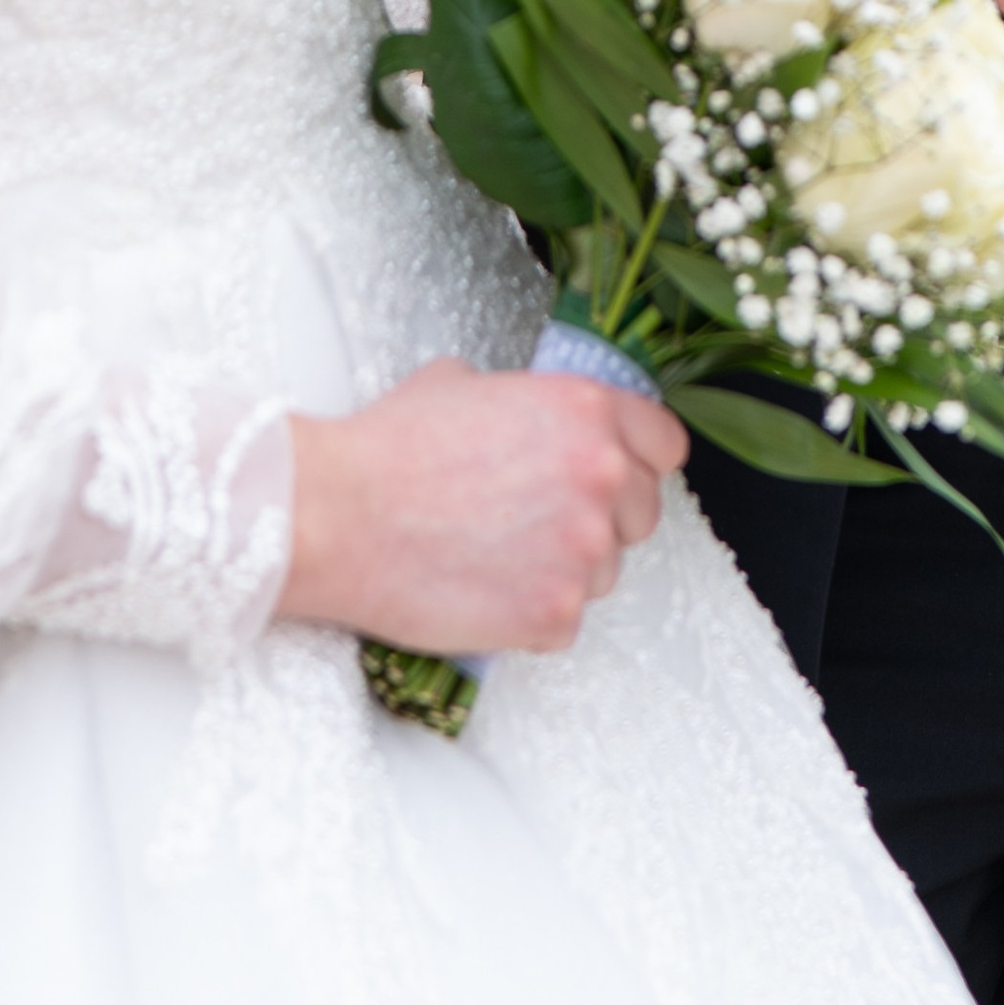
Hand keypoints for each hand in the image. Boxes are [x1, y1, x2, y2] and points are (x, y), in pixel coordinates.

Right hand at [278, 359, 684, 653]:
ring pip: (605, 570)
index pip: (664, 443)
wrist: (339, 515)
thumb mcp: (466, 384)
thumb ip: (529, 404)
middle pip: (643, 512)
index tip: (616, 474)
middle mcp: (600, 476)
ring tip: (496, 554)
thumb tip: (537, 422)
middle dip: (602, 517)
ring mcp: (583, 549)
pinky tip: (483, 588)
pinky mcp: (555, 614)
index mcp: (587, 409)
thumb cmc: (389, 448)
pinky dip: (531, 614)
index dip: (638, 459)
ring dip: (564, 567)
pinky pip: (566, 620)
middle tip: (540, 520)